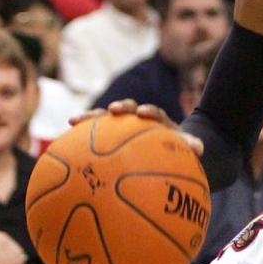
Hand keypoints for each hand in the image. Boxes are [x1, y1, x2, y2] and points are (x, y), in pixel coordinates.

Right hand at [69, 99, 203, 157]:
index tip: (142, 113)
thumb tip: (200, 148)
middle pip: (127, 110)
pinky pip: (94, 140)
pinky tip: (62, 151)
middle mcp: (139, 122)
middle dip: (119, 108)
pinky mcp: (111, 140)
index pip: (153, 113)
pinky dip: (81, 142)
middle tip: (112, 110)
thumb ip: (192, 148)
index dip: (148, 112)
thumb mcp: (190, 153)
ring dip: (92, 119)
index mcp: (159, 125)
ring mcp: (124, 130)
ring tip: (74, 120)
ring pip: (106, 121)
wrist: (174, 155)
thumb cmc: (182, 155)